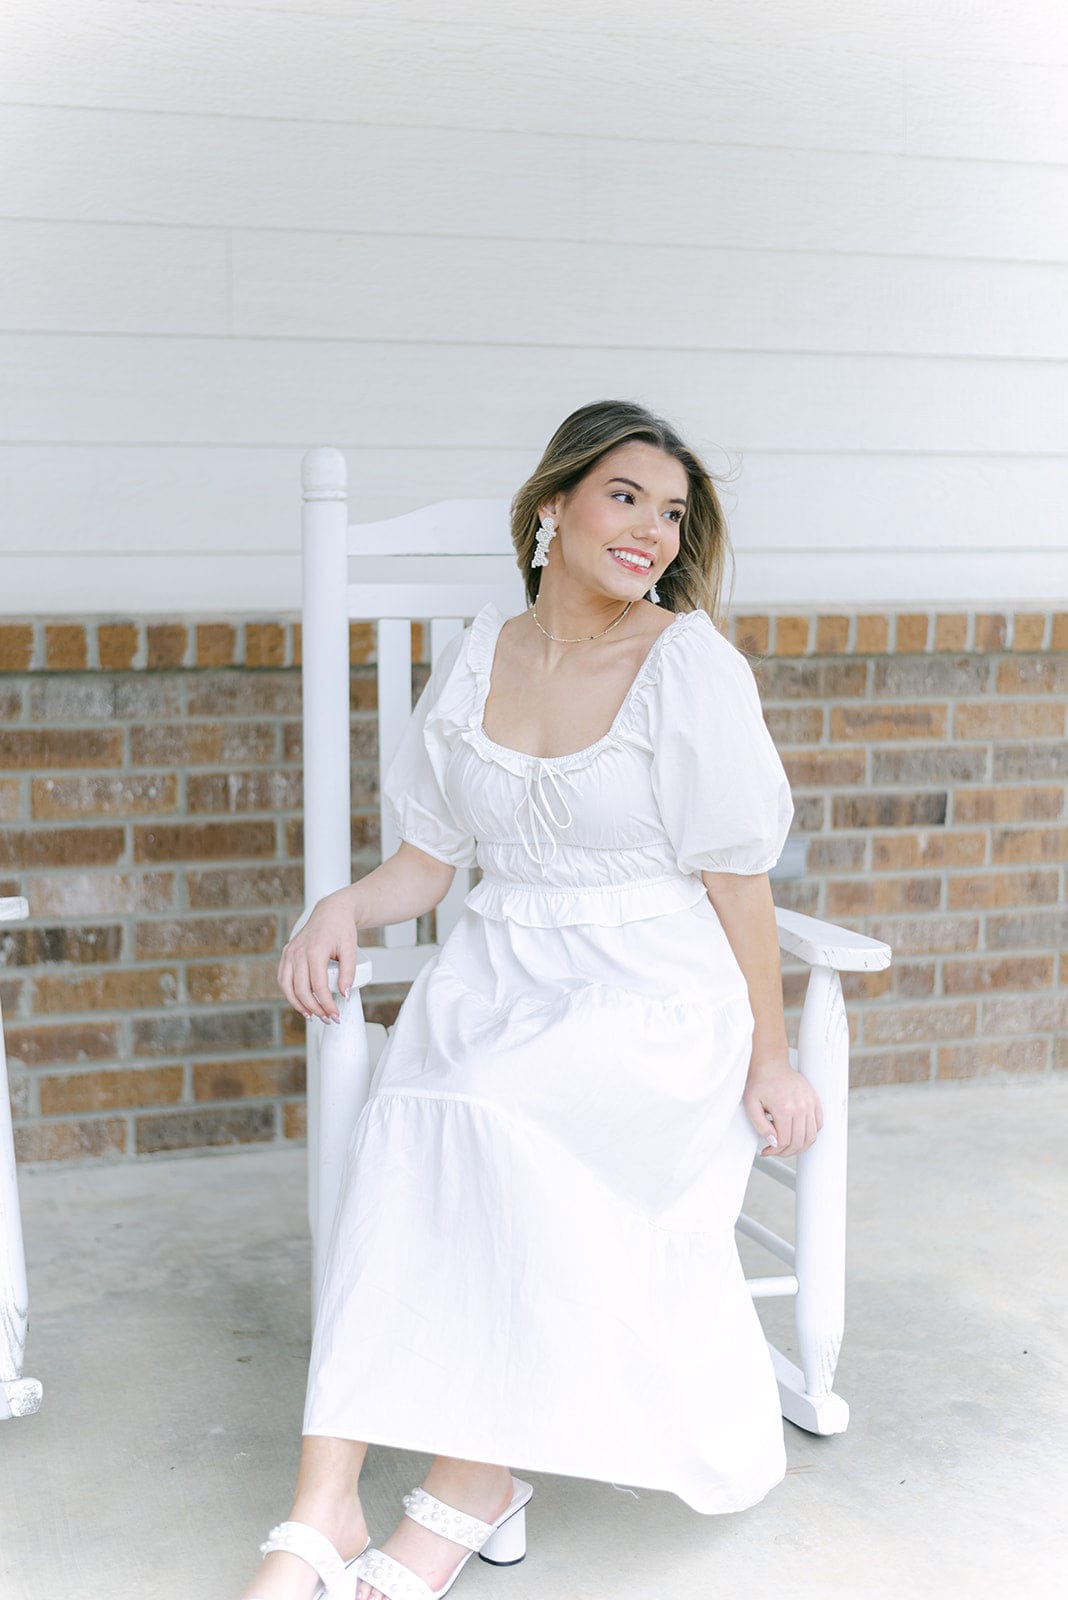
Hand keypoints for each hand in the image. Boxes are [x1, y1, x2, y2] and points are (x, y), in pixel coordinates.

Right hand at [277, 887, 359, 1023]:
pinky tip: (301, 1003)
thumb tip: (344, 994)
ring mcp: (289, 952)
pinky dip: (290, 993)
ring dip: (299, 1004)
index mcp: (315, 950)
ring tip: (313, 1016)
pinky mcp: (286, 954)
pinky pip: (283, 979)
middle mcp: (298, 952)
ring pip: (288, 986)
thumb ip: (348, 972)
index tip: (335, 1014)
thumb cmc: (341, 928)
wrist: (331, 912)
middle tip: (328, 1018)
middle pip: (302, 989)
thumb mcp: (350, 949)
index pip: (318, 985)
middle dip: (315, 1008)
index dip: (326, 1004)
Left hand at [743, 1057, 822, 1157]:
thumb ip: (760, 1126)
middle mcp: (801, 1106)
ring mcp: (810, 1103)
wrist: (771, 1064)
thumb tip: (774, 1143)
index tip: (766, 1151)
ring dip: (800, 1146)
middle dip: (786, 1152)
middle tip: (775, 1151)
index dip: (774, 1151)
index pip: (784, 1141)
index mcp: (784, 1108)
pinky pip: (819, 1124)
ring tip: (787, 1146)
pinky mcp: (815, 1100)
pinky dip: (810, 1134)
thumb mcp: (751, 1105)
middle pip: (799, 1142)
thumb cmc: (759, 1083)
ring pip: (811, 1136)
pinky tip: (798, 1133)